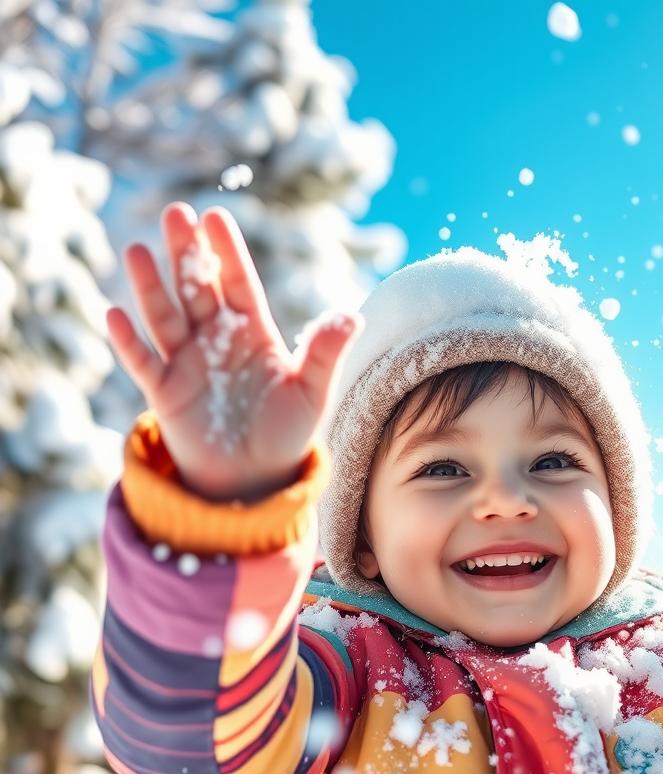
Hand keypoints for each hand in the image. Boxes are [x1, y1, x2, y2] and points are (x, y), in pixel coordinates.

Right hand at [107, 202, 361, 501]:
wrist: (256, 478)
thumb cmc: (287, 431)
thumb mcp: (312, 393)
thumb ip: (325, 354)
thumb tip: (352, 317)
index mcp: (253, 333)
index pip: (240, 284)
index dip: (227, 253)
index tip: (215, 217)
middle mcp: (216, 340)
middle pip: (198, 289)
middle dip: (186, 254)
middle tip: (175, 213)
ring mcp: (187, 363)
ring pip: (165, 317)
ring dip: (151, 287)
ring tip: (137, 251)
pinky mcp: (165, 393)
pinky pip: (143, 363)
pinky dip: (129, 342)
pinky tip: (117, 315)